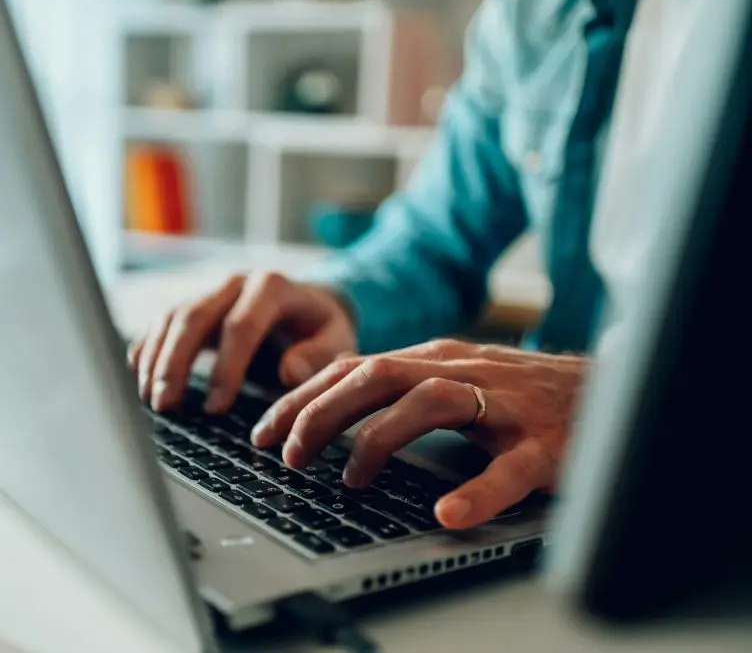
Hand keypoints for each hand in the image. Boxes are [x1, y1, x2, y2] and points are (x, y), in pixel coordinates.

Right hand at [127, 272, 356, 413]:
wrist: (307, 305)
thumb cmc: (321, 329)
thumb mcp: (337, 340)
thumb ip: (319, 356)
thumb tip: (290, 372)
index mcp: (272, 287)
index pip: (241, 325)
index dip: (226, 368)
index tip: (216, 408)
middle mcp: (234, 283)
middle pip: (194, 316)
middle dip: (175, 363)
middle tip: (165, 405)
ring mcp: (209, 292)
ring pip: (171, 318)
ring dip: (155, 360)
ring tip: (151, 401)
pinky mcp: (192, 306)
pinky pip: (160, 324)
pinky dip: (146, 350)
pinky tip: (139, 379)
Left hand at [249, 339, 587, 528]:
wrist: (611, 394)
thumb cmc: (523, 397)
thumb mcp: (453, 384)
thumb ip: (401, 393)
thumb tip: (331, 414)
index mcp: (436, 359)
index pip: (354, 367)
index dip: (304, 397)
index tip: (263, 431)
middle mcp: (463, 371)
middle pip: (378, 375)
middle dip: (322, 412)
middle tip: (286, 455)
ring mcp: (505, 404)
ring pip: (431, 403)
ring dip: (380, 439)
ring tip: (347, 480)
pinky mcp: (545, 444)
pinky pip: (509, 467)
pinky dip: (477, 490)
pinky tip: (448, 514)